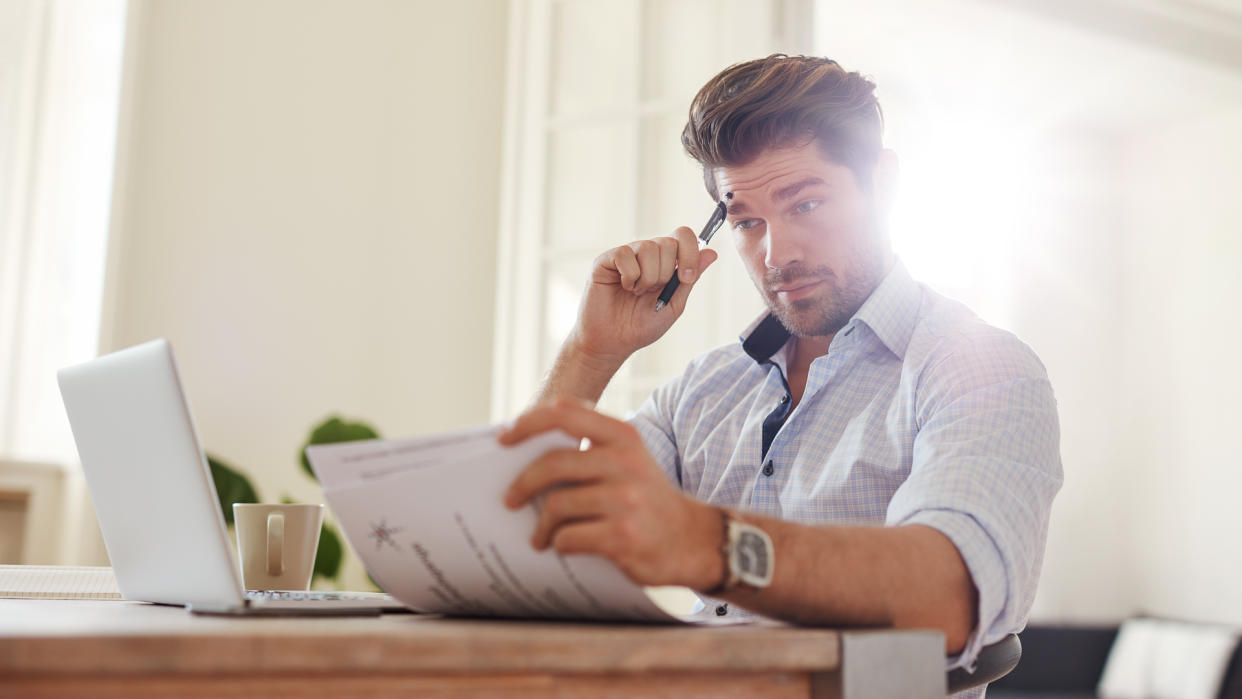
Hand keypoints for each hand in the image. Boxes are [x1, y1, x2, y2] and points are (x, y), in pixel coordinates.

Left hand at [499, 399, 721, 589]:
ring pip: (556, 506)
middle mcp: (626, 462)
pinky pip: (569, 538)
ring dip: (541, 526)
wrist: (693, 540)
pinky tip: (564, 547)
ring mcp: (626, 500)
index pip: (564, 413)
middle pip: (552, 464)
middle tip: (510, 500)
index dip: (527, 423)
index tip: (503, 440)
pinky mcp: (623, 536)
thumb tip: (525, 450)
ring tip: (541, 536)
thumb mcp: (629, 460)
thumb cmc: (648, 500)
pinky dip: (560, 545)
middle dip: (522, 484)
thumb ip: (590, 449)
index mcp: (623, 436)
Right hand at [572, 227, 718, 366]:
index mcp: (665, 261)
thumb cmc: (641, 325)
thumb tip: (711, 252)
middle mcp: (647, 253)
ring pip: (649, 248)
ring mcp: (627, 254)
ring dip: (647, 278)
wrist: (613, 342)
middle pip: (668, 243)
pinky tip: (623, 287)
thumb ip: (691, 277)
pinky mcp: (606, 259)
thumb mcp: (674, 304)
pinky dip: (629, 277)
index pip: (683, 236)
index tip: (686, 278)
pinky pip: (625, 254)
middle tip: (652, 292)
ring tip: (636, 293)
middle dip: (664, 274)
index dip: (690, 253)